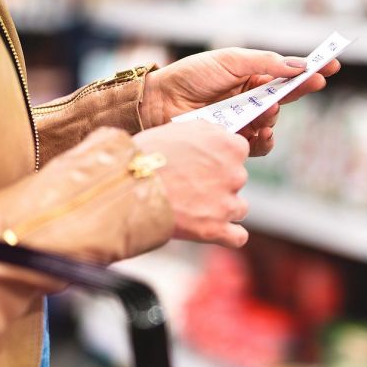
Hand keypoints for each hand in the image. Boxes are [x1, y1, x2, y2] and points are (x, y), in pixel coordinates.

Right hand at [133, 120, 249, 247]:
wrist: (128, 187)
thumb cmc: (147, 155)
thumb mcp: (178, 129)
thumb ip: (206, 132)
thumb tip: (218, 136)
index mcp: (229, 146)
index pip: (238, 150)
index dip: (220, 156)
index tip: (205, 161)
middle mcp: (235, 174)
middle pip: (237, 179)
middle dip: (220, 182)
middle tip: (192, 185)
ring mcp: (227, 204)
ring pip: (239, 207)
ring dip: (223, 208)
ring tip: (196, 207)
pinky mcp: (216, 229)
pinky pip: (238, 237)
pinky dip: (229, 235)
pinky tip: (216, 230)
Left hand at [142, 48, 340, 155]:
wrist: (162, 101)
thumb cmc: (192, 75)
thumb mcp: (231, 60)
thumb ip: (265, 63)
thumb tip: (298, 65)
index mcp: (252, 76)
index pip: (288, 74)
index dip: (311, 70)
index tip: (333, 64)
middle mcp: (251, 99)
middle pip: (287, 98)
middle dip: (299, 91)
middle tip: (308, 85)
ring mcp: (244, 121)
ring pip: (275, 123)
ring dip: (274, 116)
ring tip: (262, 112)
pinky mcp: (235, 142)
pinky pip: (261, 145)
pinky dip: (263, 139)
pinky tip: (257, 131)